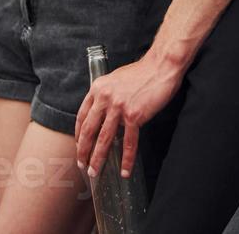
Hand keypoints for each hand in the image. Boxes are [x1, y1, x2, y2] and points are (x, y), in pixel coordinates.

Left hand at [75, 53, 182, 180]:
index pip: (82, 116)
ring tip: (94, 171)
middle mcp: (105, 98)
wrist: (160, 66)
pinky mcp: (134, 115)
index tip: (79, 146)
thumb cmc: (141, 72)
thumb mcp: (115, 79)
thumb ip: (106, 95)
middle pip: (88, 130)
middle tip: (81, 164)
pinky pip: (128, 142)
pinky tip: (124, 170)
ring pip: (104, 139)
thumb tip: (103, 114)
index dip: (78, 134)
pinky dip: (126, 159)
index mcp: (98, 88)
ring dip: (98, 158)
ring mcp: (119, 107)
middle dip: (83, 151)